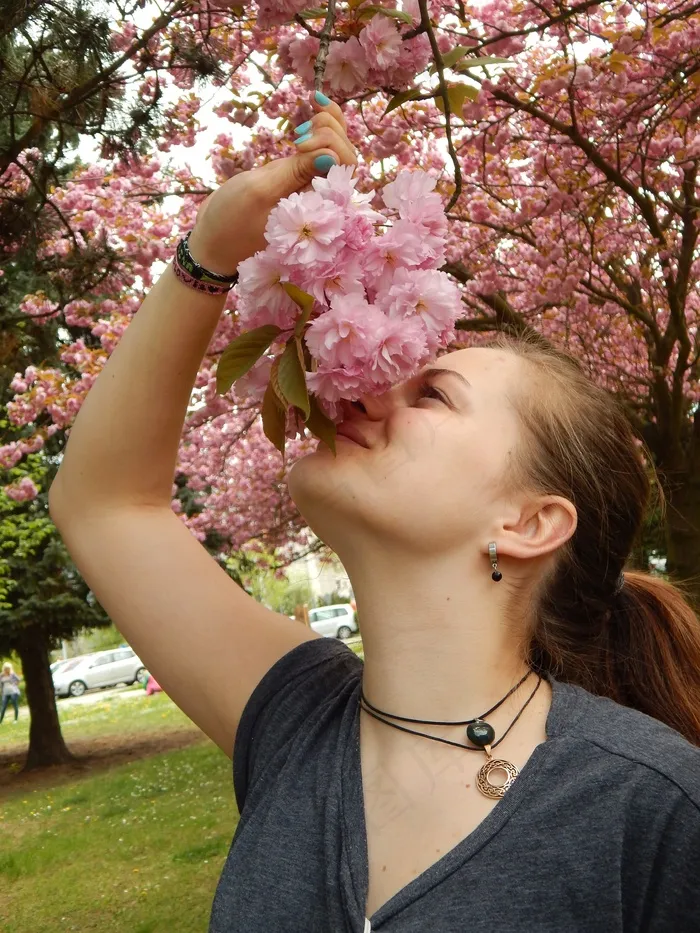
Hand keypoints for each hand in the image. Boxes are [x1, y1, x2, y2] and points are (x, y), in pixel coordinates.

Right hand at [187, 95, 356, 275]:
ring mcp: (310, 187)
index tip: (298, 143)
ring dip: (327, 124)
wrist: (214, 239)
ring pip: (336, 149)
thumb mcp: (260, 191)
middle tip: (297, 133)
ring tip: (307, 115)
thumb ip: (296, 173)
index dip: (330, 144)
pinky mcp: (299, 178)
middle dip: (329, 131)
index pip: (345, 167)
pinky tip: (315, 102)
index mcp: (319, 208)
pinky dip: (321, 124)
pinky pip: (320, 150)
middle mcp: (321, 198)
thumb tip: (332, 155)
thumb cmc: (232, 220)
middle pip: (345, 155)